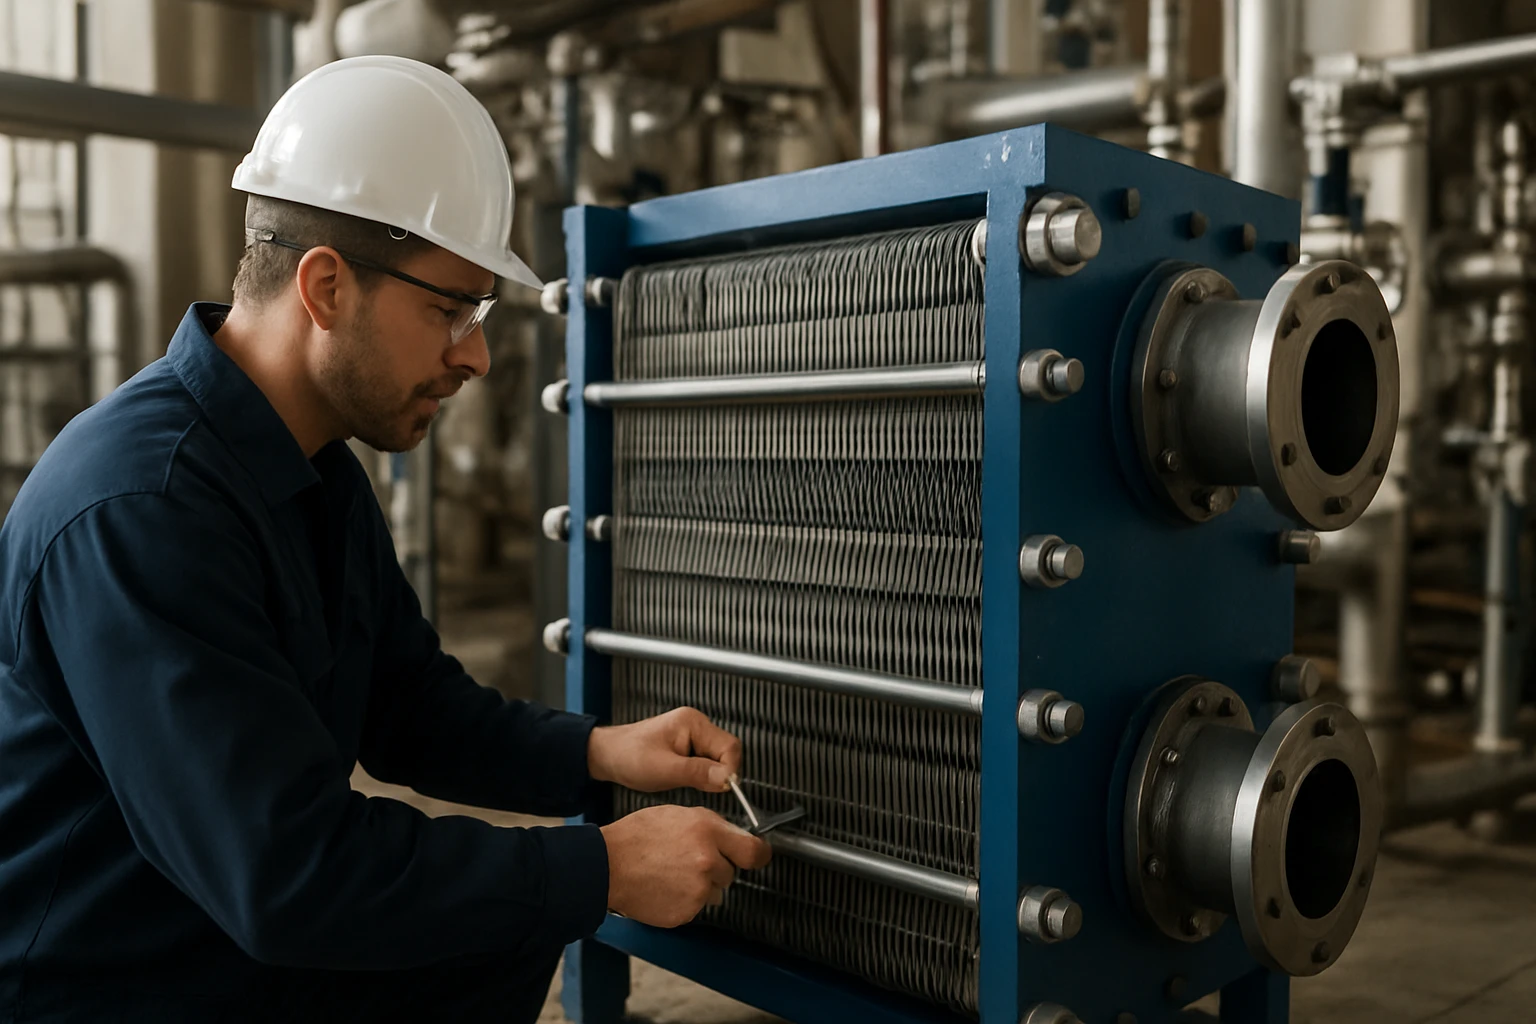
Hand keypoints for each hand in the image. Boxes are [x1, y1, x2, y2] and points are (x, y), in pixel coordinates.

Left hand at [586, 707, 741, 794]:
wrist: (606, 755)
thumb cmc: (628, 756)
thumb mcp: (663, 770)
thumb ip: (697, 773)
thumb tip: (727, 779)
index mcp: (693, 723)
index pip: (730, 746)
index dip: (730, 770)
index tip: (721, 788)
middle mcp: (697, 725)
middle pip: (727, 752)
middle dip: (718, 773)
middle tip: (700, 787)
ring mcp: (693, 735)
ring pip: (718, 759)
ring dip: (708, 775)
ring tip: (684, 781)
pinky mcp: (688, 747)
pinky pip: (707, 762)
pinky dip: (700, 775)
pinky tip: (682, 779)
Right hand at [600, 805, 771, 926]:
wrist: (606, 866)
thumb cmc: (637, 837)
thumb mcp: (678, 814)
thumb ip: (712, 826)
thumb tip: (734, 836)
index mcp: (708, 833)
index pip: (755, 851)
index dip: (759, 854)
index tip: (759, 855)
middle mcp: (709, 863)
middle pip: (730, 872)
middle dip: (716, 867)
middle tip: (687, 858)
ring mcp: (698, 891)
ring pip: (714, 891)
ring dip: (701, 885)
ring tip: (671, 872)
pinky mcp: (686, 913)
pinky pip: (696, 907)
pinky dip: (685, 900)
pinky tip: (665, 886)